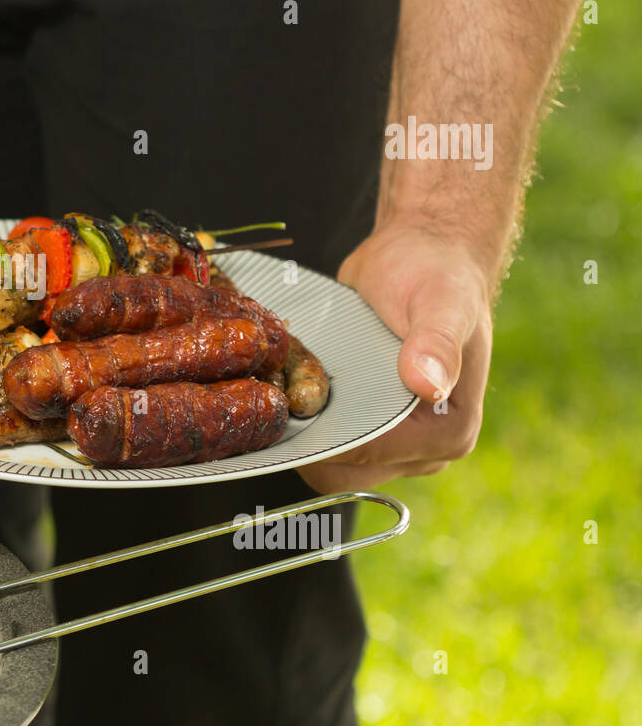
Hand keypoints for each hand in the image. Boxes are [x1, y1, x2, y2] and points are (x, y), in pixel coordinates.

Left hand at [300, 220, 492, 493]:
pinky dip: (298, 421)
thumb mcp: (441, 301)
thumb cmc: (436, 274)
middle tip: (275, 391)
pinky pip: (320, 441)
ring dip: (296, 431)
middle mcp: (422, 449)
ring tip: (277, 385)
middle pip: (345, 470)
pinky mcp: (361, 426)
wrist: (417, 254)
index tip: (294, 404)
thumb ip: (436, 343)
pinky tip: (282, 385)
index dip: (331, 436)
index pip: (377, 455)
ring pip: (325, 461)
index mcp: (450, 431)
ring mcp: (390, 442)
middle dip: (306, 437)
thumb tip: (429, 384)